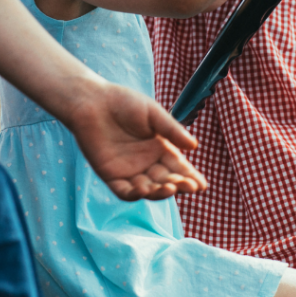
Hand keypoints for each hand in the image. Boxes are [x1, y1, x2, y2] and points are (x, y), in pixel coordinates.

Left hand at [65, 81, 208, 200]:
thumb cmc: (123, 103)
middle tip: (188, 186)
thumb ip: (172, 130)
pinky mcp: (111, 176)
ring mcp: (129, 171)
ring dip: (159, 192)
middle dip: (179, 185)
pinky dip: (134, 194)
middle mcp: (147, 162)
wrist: (93, 102)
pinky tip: (143, 188)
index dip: (190, 177)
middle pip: (166, 181)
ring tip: (169, 187)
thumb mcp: (153, 114)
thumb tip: (194, 146)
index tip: (202, 185)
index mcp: (160, 148)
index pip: (178, 167)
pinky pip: (124, 191)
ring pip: (148, 190)